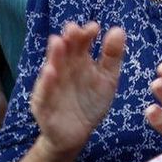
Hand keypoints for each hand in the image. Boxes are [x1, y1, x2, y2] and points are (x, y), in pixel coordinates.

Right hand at [29, 23, 124, 158]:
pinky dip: (46, 83)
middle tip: (73, 29)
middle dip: (68, 40)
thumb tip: (118, 29)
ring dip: (54, 56)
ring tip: (58, 42)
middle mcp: (63, 69)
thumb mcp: (108, 77)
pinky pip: (43, 93)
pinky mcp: (43, 105)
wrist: (77, 133)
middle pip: (64, 51)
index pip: (81, 43)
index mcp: (79, 61)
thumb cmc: (92, 101)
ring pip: (51, 68)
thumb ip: (112, 56)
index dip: (86, 34)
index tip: (94, 28)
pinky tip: (51, 72)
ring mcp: (51, 86)